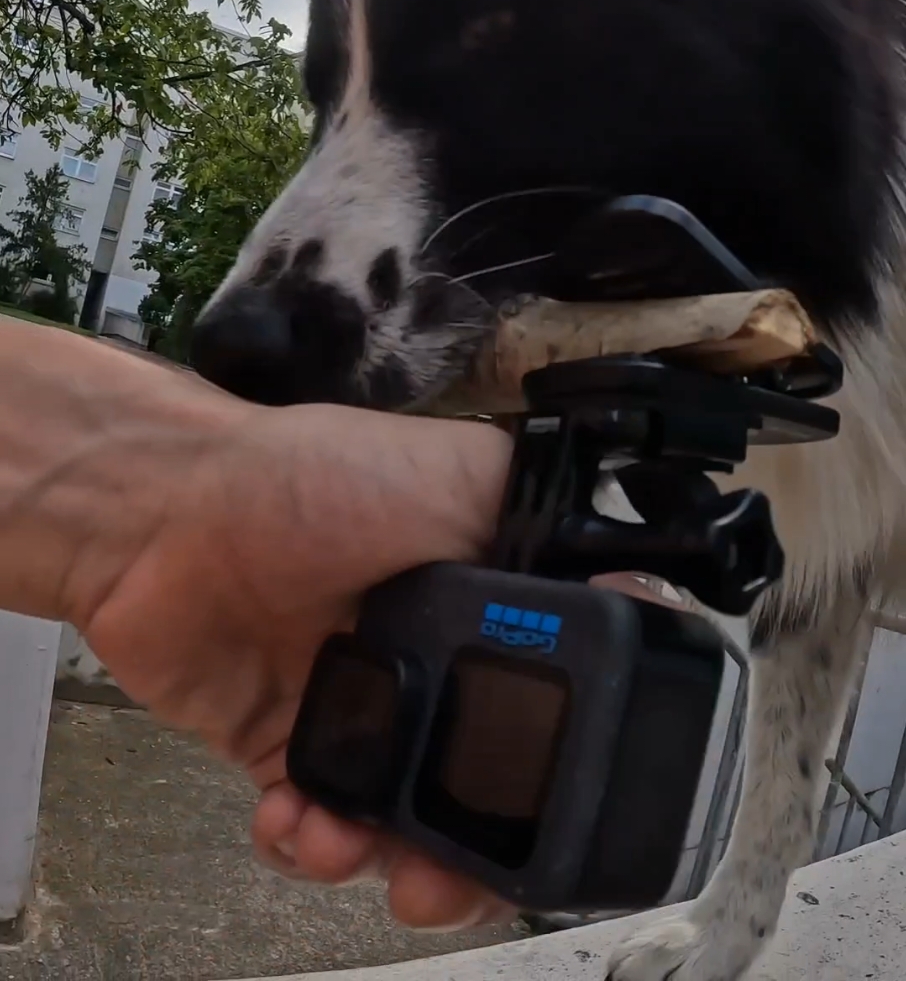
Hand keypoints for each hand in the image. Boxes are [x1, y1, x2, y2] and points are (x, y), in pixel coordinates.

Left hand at [70, 387, 513, 929]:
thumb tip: (649, 572)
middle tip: (447, 876)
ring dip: (388, 862)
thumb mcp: (459, 472)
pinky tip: (291, 821)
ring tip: (351, 847)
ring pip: (403, 831)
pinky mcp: (286, 754)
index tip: (557, 816)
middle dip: (476, 854)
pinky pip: (317, 835)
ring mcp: (361, 716)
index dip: (561, 772)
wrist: (164, 515)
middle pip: (484, 791)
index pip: (552, 708)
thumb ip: (549, 519)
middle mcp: (433, 667)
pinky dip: (308, 847)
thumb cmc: (314, 481)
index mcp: (484, 608)